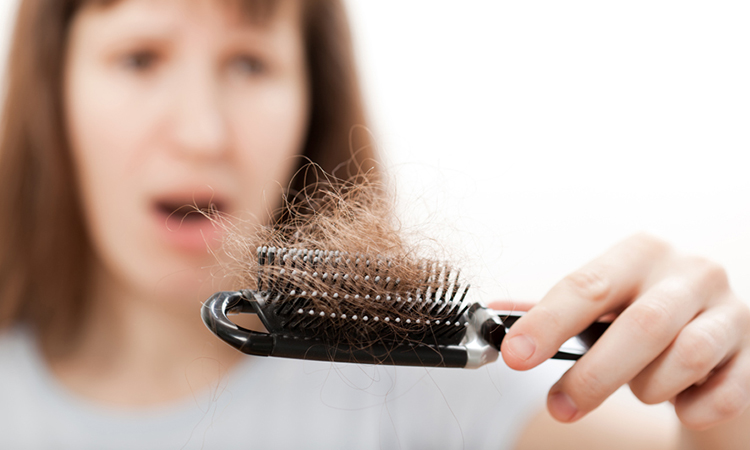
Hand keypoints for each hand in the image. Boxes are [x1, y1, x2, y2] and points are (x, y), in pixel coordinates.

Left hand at [494, 233, 749, 429]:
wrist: (716, 340)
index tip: (514, 355)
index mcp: (640, 252)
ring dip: (647, 388)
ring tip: (637, 387)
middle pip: (639, 326)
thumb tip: (492, 315)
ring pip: (683, 359)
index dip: (547, 322)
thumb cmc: (642, 317)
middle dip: (593, 375)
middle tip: (560, 406)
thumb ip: (550, 310)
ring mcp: (730, 310)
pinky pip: (719, 394)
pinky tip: (678, 398)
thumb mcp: (600, 305)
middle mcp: (690, 271)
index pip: (588, 285)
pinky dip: (689, 407)